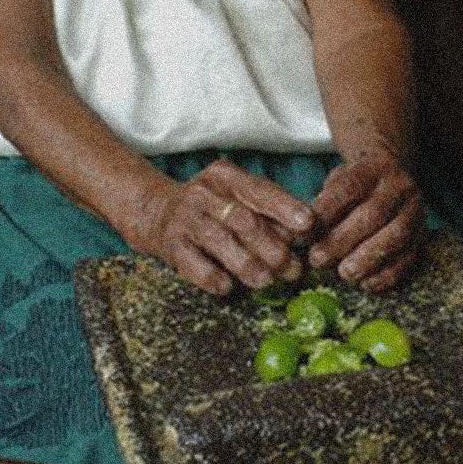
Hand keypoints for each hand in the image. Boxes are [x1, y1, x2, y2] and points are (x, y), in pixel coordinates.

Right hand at [136, 159, 315, 296]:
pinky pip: (192, 263)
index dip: (285, 207)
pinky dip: (211, 276)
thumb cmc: (211, 207)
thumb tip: (306, 232)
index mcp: (226, 177)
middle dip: (272, 247)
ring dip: (247, 264)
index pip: (259, 190)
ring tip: (266, 282)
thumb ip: (268, 211)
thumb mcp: (236, 197)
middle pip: (243, 220)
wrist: (155, 211)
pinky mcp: (171, 244)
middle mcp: (204, 193)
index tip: (307, 224)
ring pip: (220, 241)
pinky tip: (227, 287)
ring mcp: (185, 218)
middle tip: (293, 269)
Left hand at [306, 156, 425, 292]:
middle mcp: (399, 187)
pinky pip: (409, 258)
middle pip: (373, 215)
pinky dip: (387, 275)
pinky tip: (366, 284)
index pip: (350, 186)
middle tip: (318, 259)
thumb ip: (323, 202)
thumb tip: (303, 233)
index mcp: (374, 167)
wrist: (393, 177)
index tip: (306, 230)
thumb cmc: (355, 185)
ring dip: (367, 260)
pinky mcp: (422, 236)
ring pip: (395, 237)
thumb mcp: (337, 179)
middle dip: (342, 241)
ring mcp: (415, 212)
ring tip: (344, 274)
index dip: (327, 209)